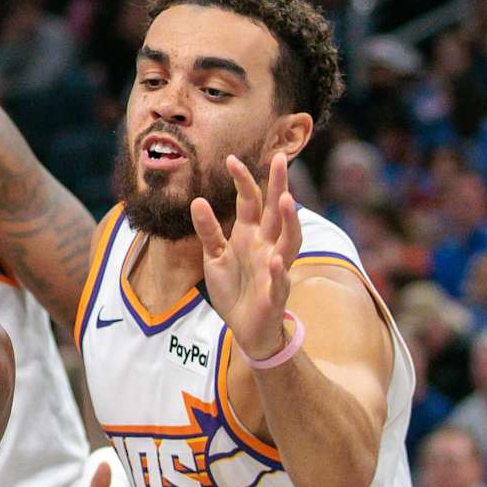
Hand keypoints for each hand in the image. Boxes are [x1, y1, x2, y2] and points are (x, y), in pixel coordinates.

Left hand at [191, 152, 301, 359]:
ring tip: (286, 201)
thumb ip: (209, 230)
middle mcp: (267, 246)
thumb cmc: (234, 288)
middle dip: (279, 186)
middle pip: (275, 212)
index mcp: (251, 235)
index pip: (250, 201)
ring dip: (289, 221)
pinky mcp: (275, 293)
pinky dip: (279, 271)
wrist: (245, 328)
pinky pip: (280, 280)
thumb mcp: (215, 257)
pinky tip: (276, 260)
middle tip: (281, 159)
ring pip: (289, 240)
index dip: (243, 181)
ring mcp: (275, 268)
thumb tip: (197, 200)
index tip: (231, 159)